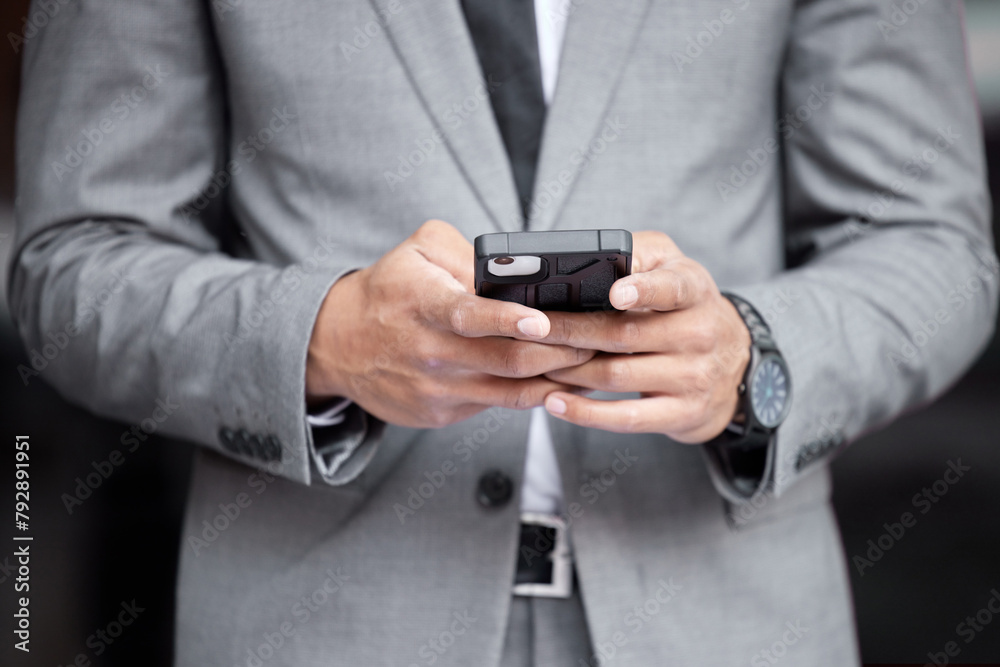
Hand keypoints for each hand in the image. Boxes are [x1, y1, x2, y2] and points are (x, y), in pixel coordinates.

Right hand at [306, 220, 593, 428]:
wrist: (338, 345)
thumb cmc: (389, 290)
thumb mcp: (418, 251)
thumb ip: (466, 253)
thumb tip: (516, 271)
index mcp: (423, 305)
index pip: (468, 315)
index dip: (507, 320)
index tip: (542, 320)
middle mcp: (430, 352)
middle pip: (506, 360)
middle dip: (560, 351)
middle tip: (599, 337)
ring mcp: (437, 388)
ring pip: (511, 391)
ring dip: (558, 378)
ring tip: (594, 361)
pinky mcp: (442, 413)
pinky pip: (500, 405)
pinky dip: (535, 395)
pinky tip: (562, 381)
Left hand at [540, 231, 750, 442]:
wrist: (736, 366)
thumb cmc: (688, 310)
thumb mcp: (675, 269)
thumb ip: (639, 255)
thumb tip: (590, 254)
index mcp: (695, 291)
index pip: (672, 288)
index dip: (643, 290)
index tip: (615, 293)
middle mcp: (699, 334)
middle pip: (625, 335)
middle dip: (572, 332)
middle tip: (532, 328)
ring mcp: (693, 377)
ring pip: (618, 375)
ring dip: (569, 371)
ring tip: (536, 361)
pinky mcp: (682, 413)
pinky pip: (627, 417)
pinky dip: (586, 413)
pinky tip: (555, 402)